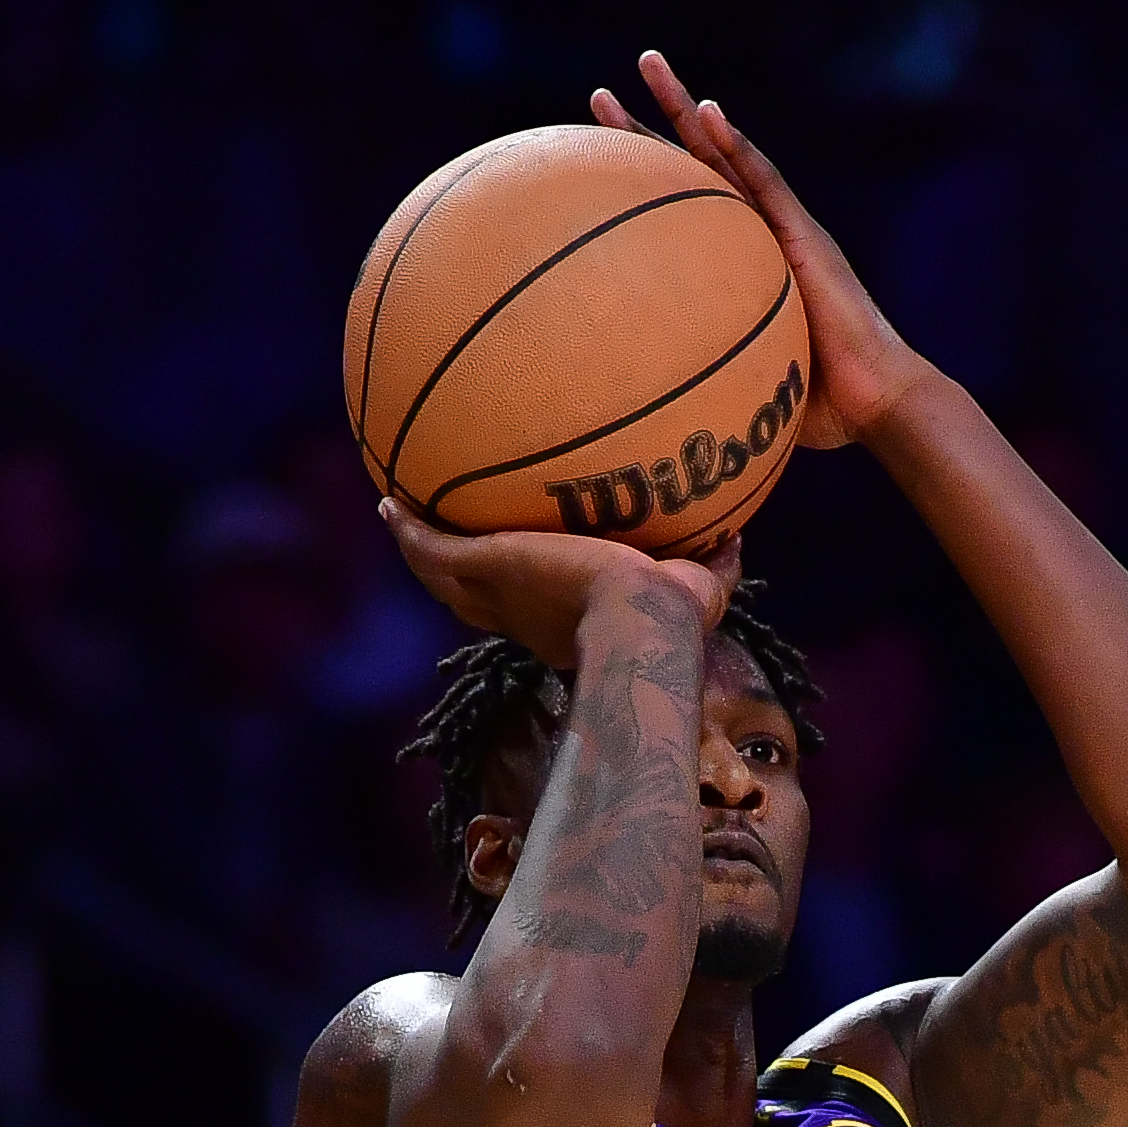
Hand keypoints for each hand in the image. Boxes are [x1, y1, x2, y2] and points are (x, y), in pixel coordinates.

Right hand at [380, 496, 729, 670]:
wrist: (641, 627)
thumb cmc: (674, 621)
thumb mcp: (701, 586)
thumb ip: (716, 560)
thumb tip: (739, 535)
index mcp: (561, 623)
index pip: (529, 611)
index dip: (518, 596)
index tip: (515, 575)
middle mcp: (521, 616)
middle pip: (472, 599)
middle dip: (454, 574)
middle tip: (437, 545)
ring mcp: (499, 595)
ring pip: (442, 574)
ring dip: (418, 549)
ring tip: (396, 515)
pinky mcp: (487, 568)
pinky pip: (432, 547)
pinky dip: (409, 528)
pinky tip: (388, 499)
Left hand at [596, 51, 927, 447]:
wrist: (875, 403)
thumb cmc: (814, 409)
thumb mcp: (741, 389)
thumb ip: (698, 384)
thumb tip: (642, 423)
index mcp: (737, 264)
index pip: (677, 208)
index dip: (636, 180)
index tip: (590, 157)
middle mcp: (756, 234)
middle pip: (691, 166)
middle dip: (646, 124)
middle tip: (598, 92)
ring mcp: (782, 228)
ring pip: (723, 154)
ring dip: (684, 109)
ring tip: (646, 65)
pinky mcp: (804, 234)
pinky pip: (764, 182)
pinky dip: (735, 144)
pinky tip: (706, 111)